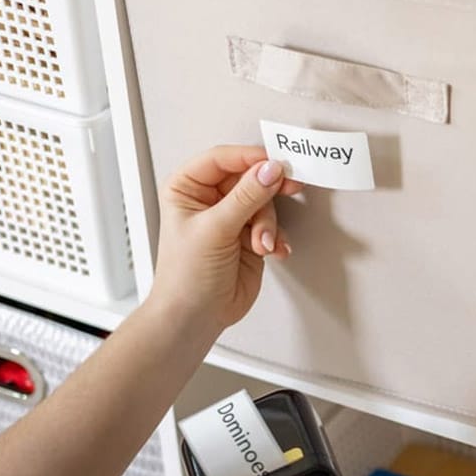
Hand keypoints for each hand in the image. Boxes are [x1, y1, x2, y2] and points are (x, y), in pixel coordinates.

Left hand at [147, 145, 303, 333]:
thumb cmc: (186, 276)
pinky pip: (273, 226)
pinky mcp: (250, 238)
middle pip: (249, 179)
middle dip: (266, 193)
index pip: (223, 159)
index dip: (250, 159)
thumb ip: (246, 197)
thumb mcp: (215, 229)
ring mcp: (232, 219)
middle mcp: (210, 200)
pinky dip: (276, 238)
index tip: (276, 163)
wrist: (196, 316)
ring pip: (264, 204)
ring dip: (268, 225)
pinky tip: (272, 251)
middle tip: (289, 187)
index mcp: (188, 188)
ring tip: (261, 244)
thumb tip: (269, 170)